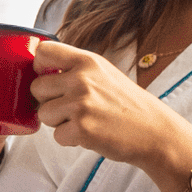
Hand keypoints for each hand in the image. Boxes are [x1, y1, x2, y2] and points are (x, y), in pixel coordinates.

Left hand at [30, 40, 191, 178]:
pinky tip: (90, 134)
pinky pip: (56, 136)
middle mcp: (81, 79)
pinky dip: (69, 139)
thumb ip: (75, 69)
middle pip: (36, 87)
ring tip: (83, 120)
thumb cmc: (128, 105)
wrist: (155, 132)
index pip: (43, 51)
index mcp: (87, 61)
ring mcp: (80, 104)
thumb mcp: (104, 74)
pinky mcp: (81, 129)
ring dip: (58, 122)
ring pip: (43, 114)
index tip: (48, 78)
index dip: (39, 67)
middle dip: (48, 101)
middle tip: (71, 108)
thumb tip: (41, 71)